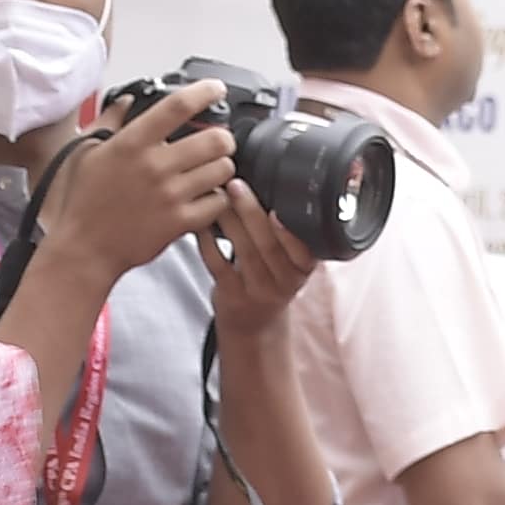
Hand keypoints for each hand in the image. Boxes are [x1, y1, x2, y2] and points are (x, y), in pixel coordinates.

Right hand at [32, 81, 240, 287]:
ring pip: (223, 170)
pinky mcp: (180, 222)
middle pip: (216, 139)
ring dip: (222, 167)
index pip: (178, 106)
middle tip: (218, 142)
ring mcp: (170, 195)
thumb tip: (127, 100)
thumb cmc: (84, 202)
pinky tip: (205, 197)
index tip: (215, 89)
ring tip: (211, 170)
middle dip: (223, 138)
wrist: (85, 248)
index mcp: (132, 143)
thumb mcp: (87, 153)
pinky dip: (218, 198)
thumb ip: (110, 123)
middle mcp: (155, 166)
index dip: (204, 92)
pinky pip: (219, 202)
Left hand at [202, 177, 325, 338]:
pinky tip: (201, 222)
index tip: (276, 207)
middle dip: (250, 211)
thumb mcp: (290, 261)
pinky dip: (207, 240)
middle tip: (235, 184)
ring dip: (228, 220)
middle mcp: (285, 283)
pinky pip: (218, 264)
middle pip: (268, 245)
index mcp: (304, 268)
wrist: (253, 323)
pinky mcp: (231, 296)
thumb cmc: (271, 278)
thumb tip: (269, 181)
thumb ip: (287, 233)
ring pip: (243, 252)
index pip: (302, 249)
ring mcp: (257, 292)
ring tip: (216, 195)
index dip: (288, 231)